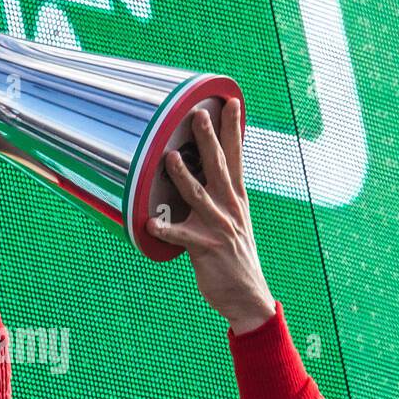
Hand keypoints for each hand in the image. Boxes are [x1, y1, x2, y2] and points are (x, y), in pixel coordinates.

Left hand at [145, 99, 276, 333]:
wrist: (248, 297)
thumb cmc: (234, 258)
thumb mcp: (233, 223)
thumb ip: (219, 199)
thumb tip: (200, 175)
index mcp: (237, 200)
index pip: (237, 157)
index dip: (234, 129)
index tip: (230, 102)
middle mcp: (230, 209)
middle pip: (220, 167)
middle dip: (209, 139)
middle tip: (199, 114)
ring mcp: (219, 228)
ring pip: (199, 196)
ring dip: (184, 176)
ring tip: (170, 157)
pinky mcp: (206, 249)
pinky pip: (181, 237)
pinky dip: (166, 230)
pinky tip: (150, 224)